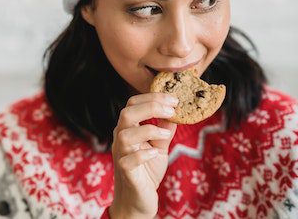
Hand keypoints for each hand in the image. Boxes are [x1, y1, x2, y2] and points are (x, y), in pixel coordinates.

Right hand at [109, 93, 177, 218]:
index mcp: (129, 129)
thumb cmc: (147, 171)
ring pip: (125, 135)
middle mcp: (121, 139)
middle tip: (172, 109)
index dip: (152, 97)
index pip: (133, 104)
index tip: (174, 99)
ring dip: (149, 130)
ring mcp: (121, 155)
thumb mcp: (159, 147)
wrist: (139, 200)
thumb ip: (165, 130)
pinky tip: (154, 153)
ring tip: (166, 134)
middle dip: (151, 106)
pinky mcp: (126, 172)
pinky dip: (142, 154)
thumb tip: (176, 113)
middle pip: (127, 113)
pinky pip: (128, 160)